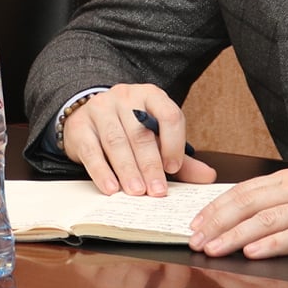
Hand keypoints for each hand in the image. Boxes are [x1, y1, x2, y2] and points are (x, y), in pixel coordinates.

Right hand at [62, 84, 217, 196]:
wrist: (89, 116)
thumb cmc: (129, 129)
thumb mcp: (156, 138)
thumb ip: (179, 157)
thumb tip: (208, 177)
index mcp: (150, 96)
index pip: (167, 113)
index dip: (173, 142)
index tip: (174, 168)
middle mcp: (124, 97)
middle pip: (140, 132)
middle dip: (150, 164)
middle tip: (157, 191)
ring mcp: (100, 109)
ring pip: (115, 140)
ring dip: (127, 169)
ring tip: (136, 192)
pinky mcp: (79, 126)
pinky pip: (91, 150)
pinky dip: (101, 171)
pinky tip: (111, 188)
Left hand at [186, 159, 287, 258]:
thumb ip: (284, 196)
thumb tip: (249, 211)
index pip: (243, 192)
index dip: (215, 208)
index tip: (195, 223)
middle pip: (247, 205)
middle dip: (216, 224)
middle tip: (194, 241)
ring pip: (266, 220)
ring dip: (234, 236)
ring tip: (213, 249)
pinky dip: (273, 244)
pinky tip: (254, 252)